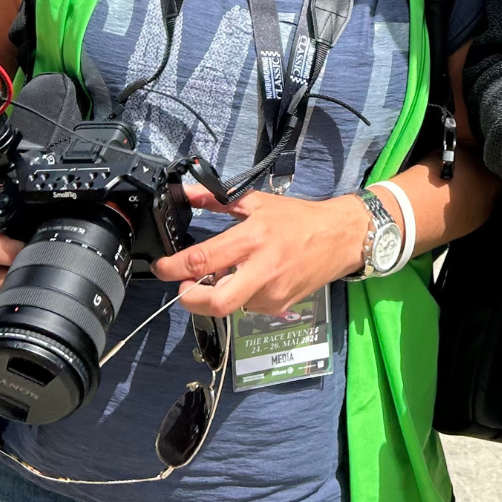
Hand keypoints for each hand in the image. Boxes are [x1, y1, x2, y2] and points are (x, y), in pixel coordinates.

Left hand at [152, 186, 369, 318]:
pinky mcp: (279, 306)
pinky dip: (242, 296)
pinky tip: (251, 279)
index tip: (161, 267)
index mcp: (252, 238)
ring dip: (219, 294)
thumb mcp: (258, 203)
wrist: (341, 238)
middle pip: (214, 302)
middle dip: (190, 299)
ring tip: (226, 275)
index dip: (172, 268)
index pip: (202, 260)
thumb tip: (189, 194)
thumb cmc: (299, 218)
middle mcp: (260, 269)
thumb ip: (219, 201)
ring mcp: (271, 292)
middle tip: (185, 286)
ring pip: (230, 305)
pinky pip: (248, 307)